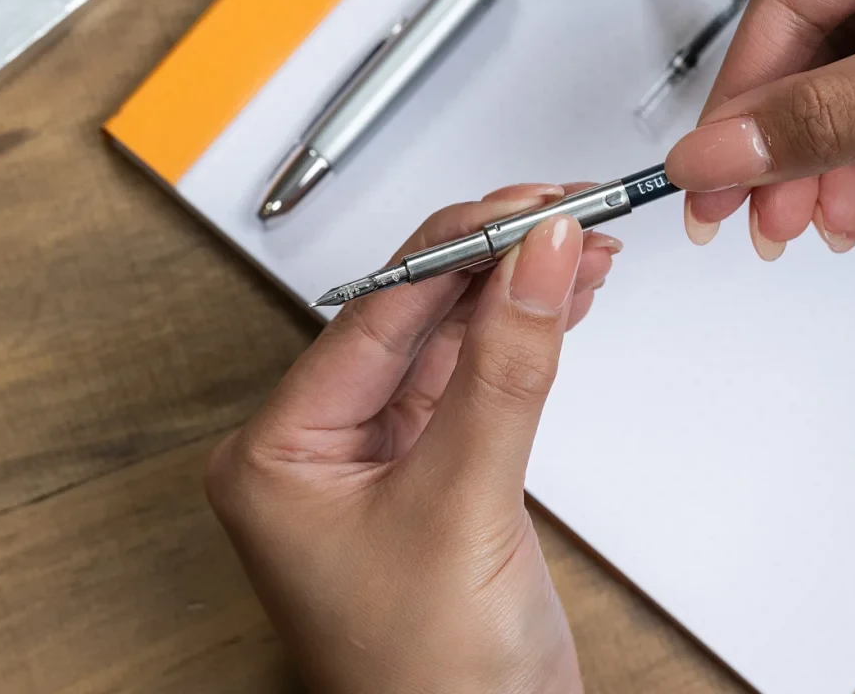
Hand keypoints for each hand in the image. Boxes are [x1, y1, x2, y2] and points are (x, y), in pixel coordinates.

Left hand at [206, 184, 619, 693]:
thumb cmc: (425, 684)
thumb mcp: (464, 505)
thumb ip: (506, 370)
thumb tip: (534, 259)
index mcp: (276, 455)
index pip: (371, 315)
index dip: (454, 250)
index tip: (526, 209)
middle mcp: (316, 450)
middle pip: (409, 316)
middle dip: (491, 261)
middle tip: (561, 211)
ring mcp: (377, 462)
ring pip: (448, 340)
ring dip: (515, 290)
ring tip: (578, 240)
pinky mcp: (435, 475)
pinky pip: (476, 380)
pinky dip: (523, 337)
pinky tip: (561, 296)